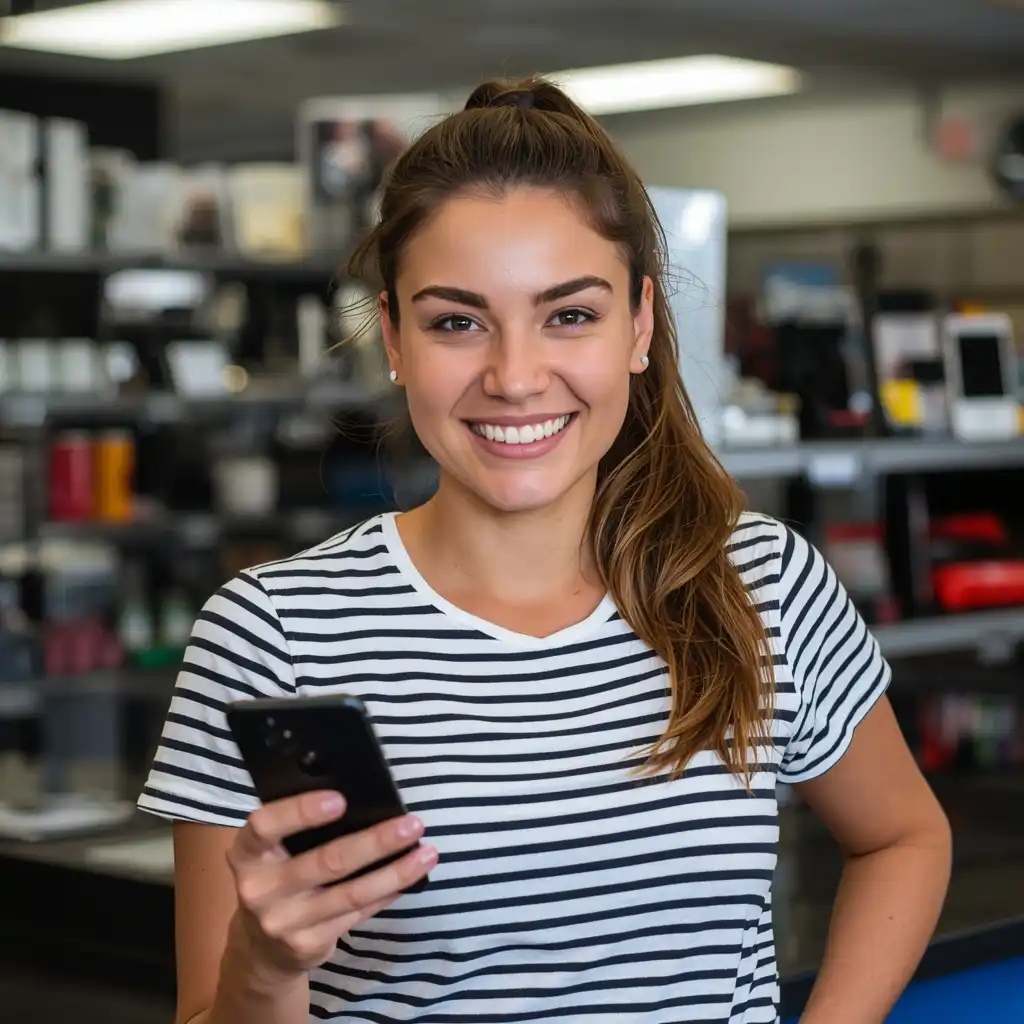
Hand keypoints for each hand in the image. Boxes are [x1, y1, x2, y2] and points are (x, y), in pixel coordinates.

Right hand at [226, 791, 435, 978]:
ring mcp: (284, 922)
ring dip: (395, 871)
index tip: (341, 799)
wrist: (260, 947)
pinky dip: (387, 892)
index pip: (265, 826)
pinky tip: (410, 877)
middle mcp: (259, 890)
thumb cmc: (278, 874)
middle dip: (375, 842)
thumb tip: (362, 796)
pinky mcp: (308, 944)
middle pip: (325, 862)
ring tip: (427, 852)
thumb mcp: (272, 851)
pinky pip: (357, 913)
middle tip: (412, 823)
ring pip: (350, 893)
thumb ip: (298, 828)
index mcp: (247, 854)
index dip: (301, 811)